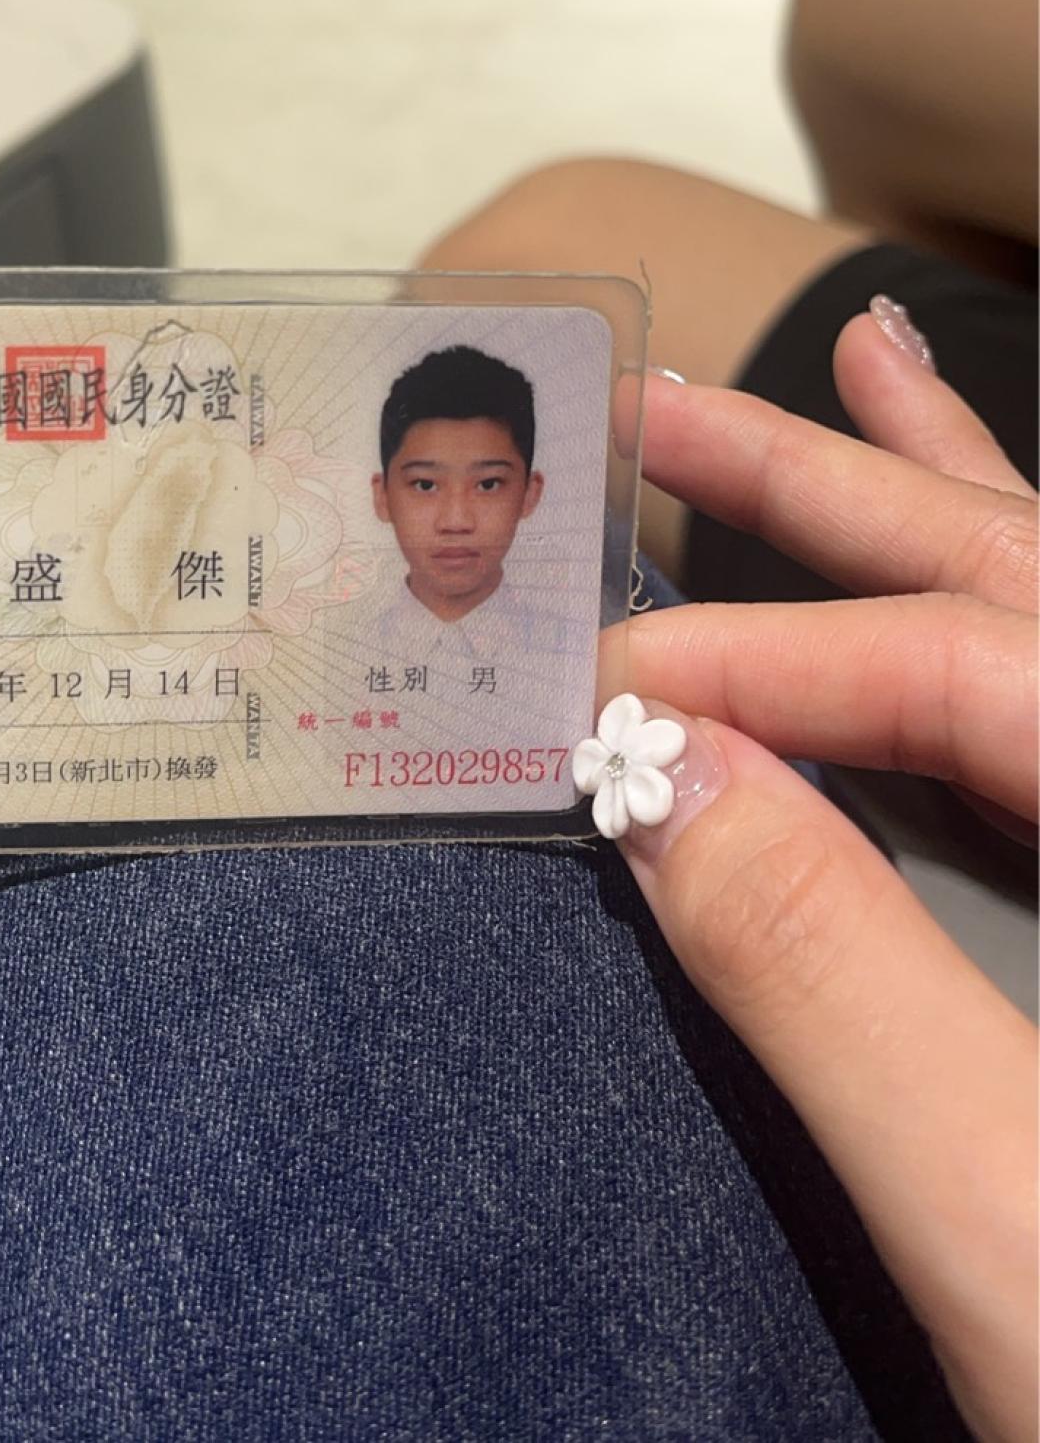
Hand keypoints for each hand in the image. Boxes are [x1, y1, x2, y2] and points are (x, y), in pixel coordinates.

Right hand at [602, 309, 1036, 1442]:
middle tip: (665, 403)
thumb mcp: (1015, 1231)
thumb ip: (839, 981)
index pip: (989, 672)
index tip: (600, 697)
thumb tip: (665, 770)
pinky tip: (973, 546)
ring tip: (846, 366)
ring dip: (946, 504)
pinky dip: (1012, 621)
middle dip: (851, 490)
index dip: (770, 666)